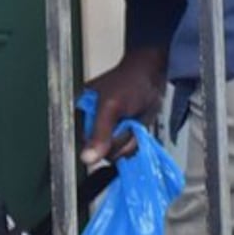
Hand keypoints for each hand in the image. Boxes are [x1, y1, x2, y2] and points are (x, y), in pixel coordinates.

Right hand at [82, 46, 169, 160]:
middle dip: (118, 140)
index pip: (83, 146)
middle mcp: (93, 127)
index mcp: (81, 116)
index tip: (112, 126)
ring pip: (116, 154)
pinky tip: (135, 126)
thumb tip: (87, 158)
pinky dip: (135, 141)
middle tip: (125, 120)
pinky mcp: (123, 136)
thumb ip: (99, 133)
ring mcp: (109, 133)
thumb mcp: (111, 107)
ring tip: (131, 121)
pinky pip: (127, 151)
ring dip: (128, 140)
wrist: (152, 76)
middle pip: (101, 153)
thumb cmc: (129, 83)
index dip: (99, 143)